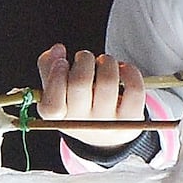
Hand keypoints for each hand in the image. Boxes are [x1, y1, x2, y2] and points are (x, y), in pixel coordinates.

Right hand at [35, 45, 165, 150]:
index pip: (52, 105)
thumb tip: (57, 49)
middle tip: (84, 57)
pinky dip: (130, 71)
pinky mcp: (130, 120)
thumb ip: (48, 66)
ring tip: (104, 61)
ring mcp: (107, 123)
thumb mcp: (56, 89)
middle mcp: (81, 124)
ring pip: (107, 82)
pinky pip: (134, 89)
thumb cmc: (76, 104)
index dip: (56, 78)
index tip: (63, 61)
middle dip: (84, 59)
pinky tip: (122, 68)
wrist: (105, 134)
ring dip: (106, 61)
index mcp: (58, 118)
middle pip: (80, 84)